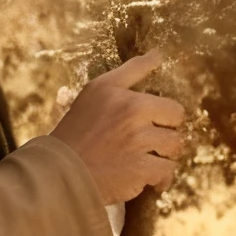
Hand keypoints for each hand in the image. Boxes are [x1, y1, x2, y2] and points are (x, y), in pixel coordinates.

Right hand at [50, 52, 185, 204]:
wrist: (59, 170)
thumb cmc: (78, 128)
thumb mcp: (98, 90)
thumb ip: (132, 71)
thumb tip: (159, 54)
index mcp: (123, 95)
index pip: (170, 104)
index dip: (166, 116)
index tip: (157, 125)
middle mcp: (132, 113)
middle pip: (176, 122)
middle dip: (167, 133)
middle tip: (149, 143)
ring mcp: (137, 141)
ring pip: (174, 146)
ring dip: (164, 156)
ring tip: (146, 160)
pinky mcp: (139, 168)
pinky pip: (167, 171)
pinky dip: (161, 179)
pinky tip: (148, 181)